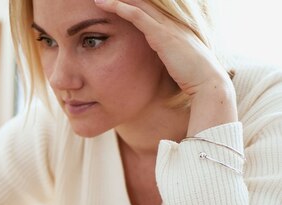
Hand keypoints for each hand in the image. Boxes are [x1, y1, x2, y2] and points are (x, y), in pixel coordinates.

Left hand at [94, 0, 236, 134]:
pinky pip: (138, 17)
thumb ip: (163, 55)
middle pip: (143, 2)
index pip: (149, 8)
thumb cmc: (192, 77)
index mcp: (173, 27)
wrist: (207, 83)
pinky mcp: (162, 35)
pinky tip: (109, 5)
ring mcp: (167, 27)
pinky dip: (122, 9)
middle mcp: (170, 22)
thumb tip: (154, 60)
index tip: (115, 2)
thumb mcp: (174, 61)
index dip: (131, 3)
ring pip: (138, 4)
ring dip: (118, 0)